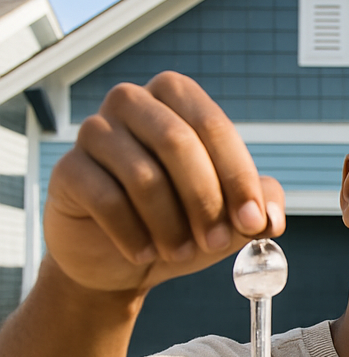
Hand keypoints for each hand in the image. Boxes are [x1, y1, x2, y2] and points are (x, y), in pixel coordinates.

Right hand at [44, 72, 284, 292]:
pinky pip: (106, 199)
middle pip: (177, 142)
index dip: (237, 176)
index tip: (254, 221)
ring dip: (171, 224)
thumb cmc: (181, 222)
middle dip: (206, 200)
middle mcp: (132, 102)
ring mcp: (94, 132)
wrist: (119, 258)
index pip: (213, 126)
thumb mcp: (228, 214)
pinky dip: (133, 234)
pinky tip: (145, 254)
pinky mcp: (68, 169)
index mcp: (176, 97)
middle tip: (218, 243)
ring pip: (143, 175)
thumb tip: (273, 216)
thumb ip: (260, 206)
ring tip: (182, 253)